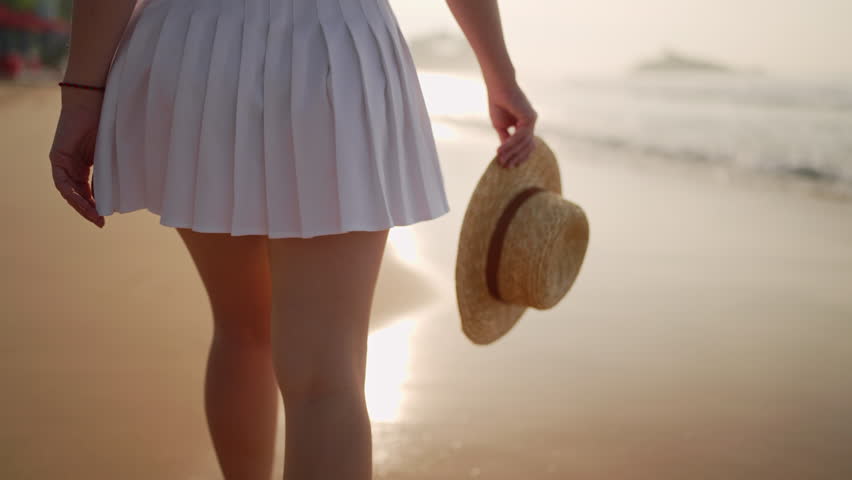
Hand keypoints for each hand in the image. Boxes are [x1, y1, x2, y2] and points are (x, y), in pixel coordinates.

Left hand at [50, 91, 104, 227]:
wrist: (93, 102)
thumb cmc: (106, 123)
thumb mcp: (109, 155)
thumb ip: (106, 174)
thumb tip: (107, 198)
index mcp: (84, 165)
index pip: (87, 192)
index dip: (95, 206)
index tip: (105, 219)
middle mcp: (72, 166)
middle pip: (77, 194)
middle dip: (88, 210)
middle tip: (100, 222)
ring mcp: (63, 162)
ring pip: (69, 191)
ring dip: (81, 206)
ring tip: (95, 216)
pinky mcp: (57, 158)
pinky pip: (62, 182)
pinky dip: (72, 193)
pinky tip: (84, 202)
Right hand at [487, 82, 537, 168]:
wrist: (498, 88)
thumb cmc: (498, 103)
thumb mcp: (500, 125)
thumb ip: (506, 138)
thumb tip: (506, 153)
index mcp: (526, 124)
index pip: (527, 145)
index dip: (519, 156)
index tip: (509, 166)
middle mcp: (531, 122)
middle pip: (527, 146)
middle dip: (516, 157)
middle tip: (505, 166)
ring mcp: (532, 120)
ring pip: (524, 142)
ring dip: (511, 152)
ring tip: (500, 159)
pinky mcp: (529, 117)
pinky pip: (521, 135)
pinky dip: (510, 144)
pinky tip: (501, 150)